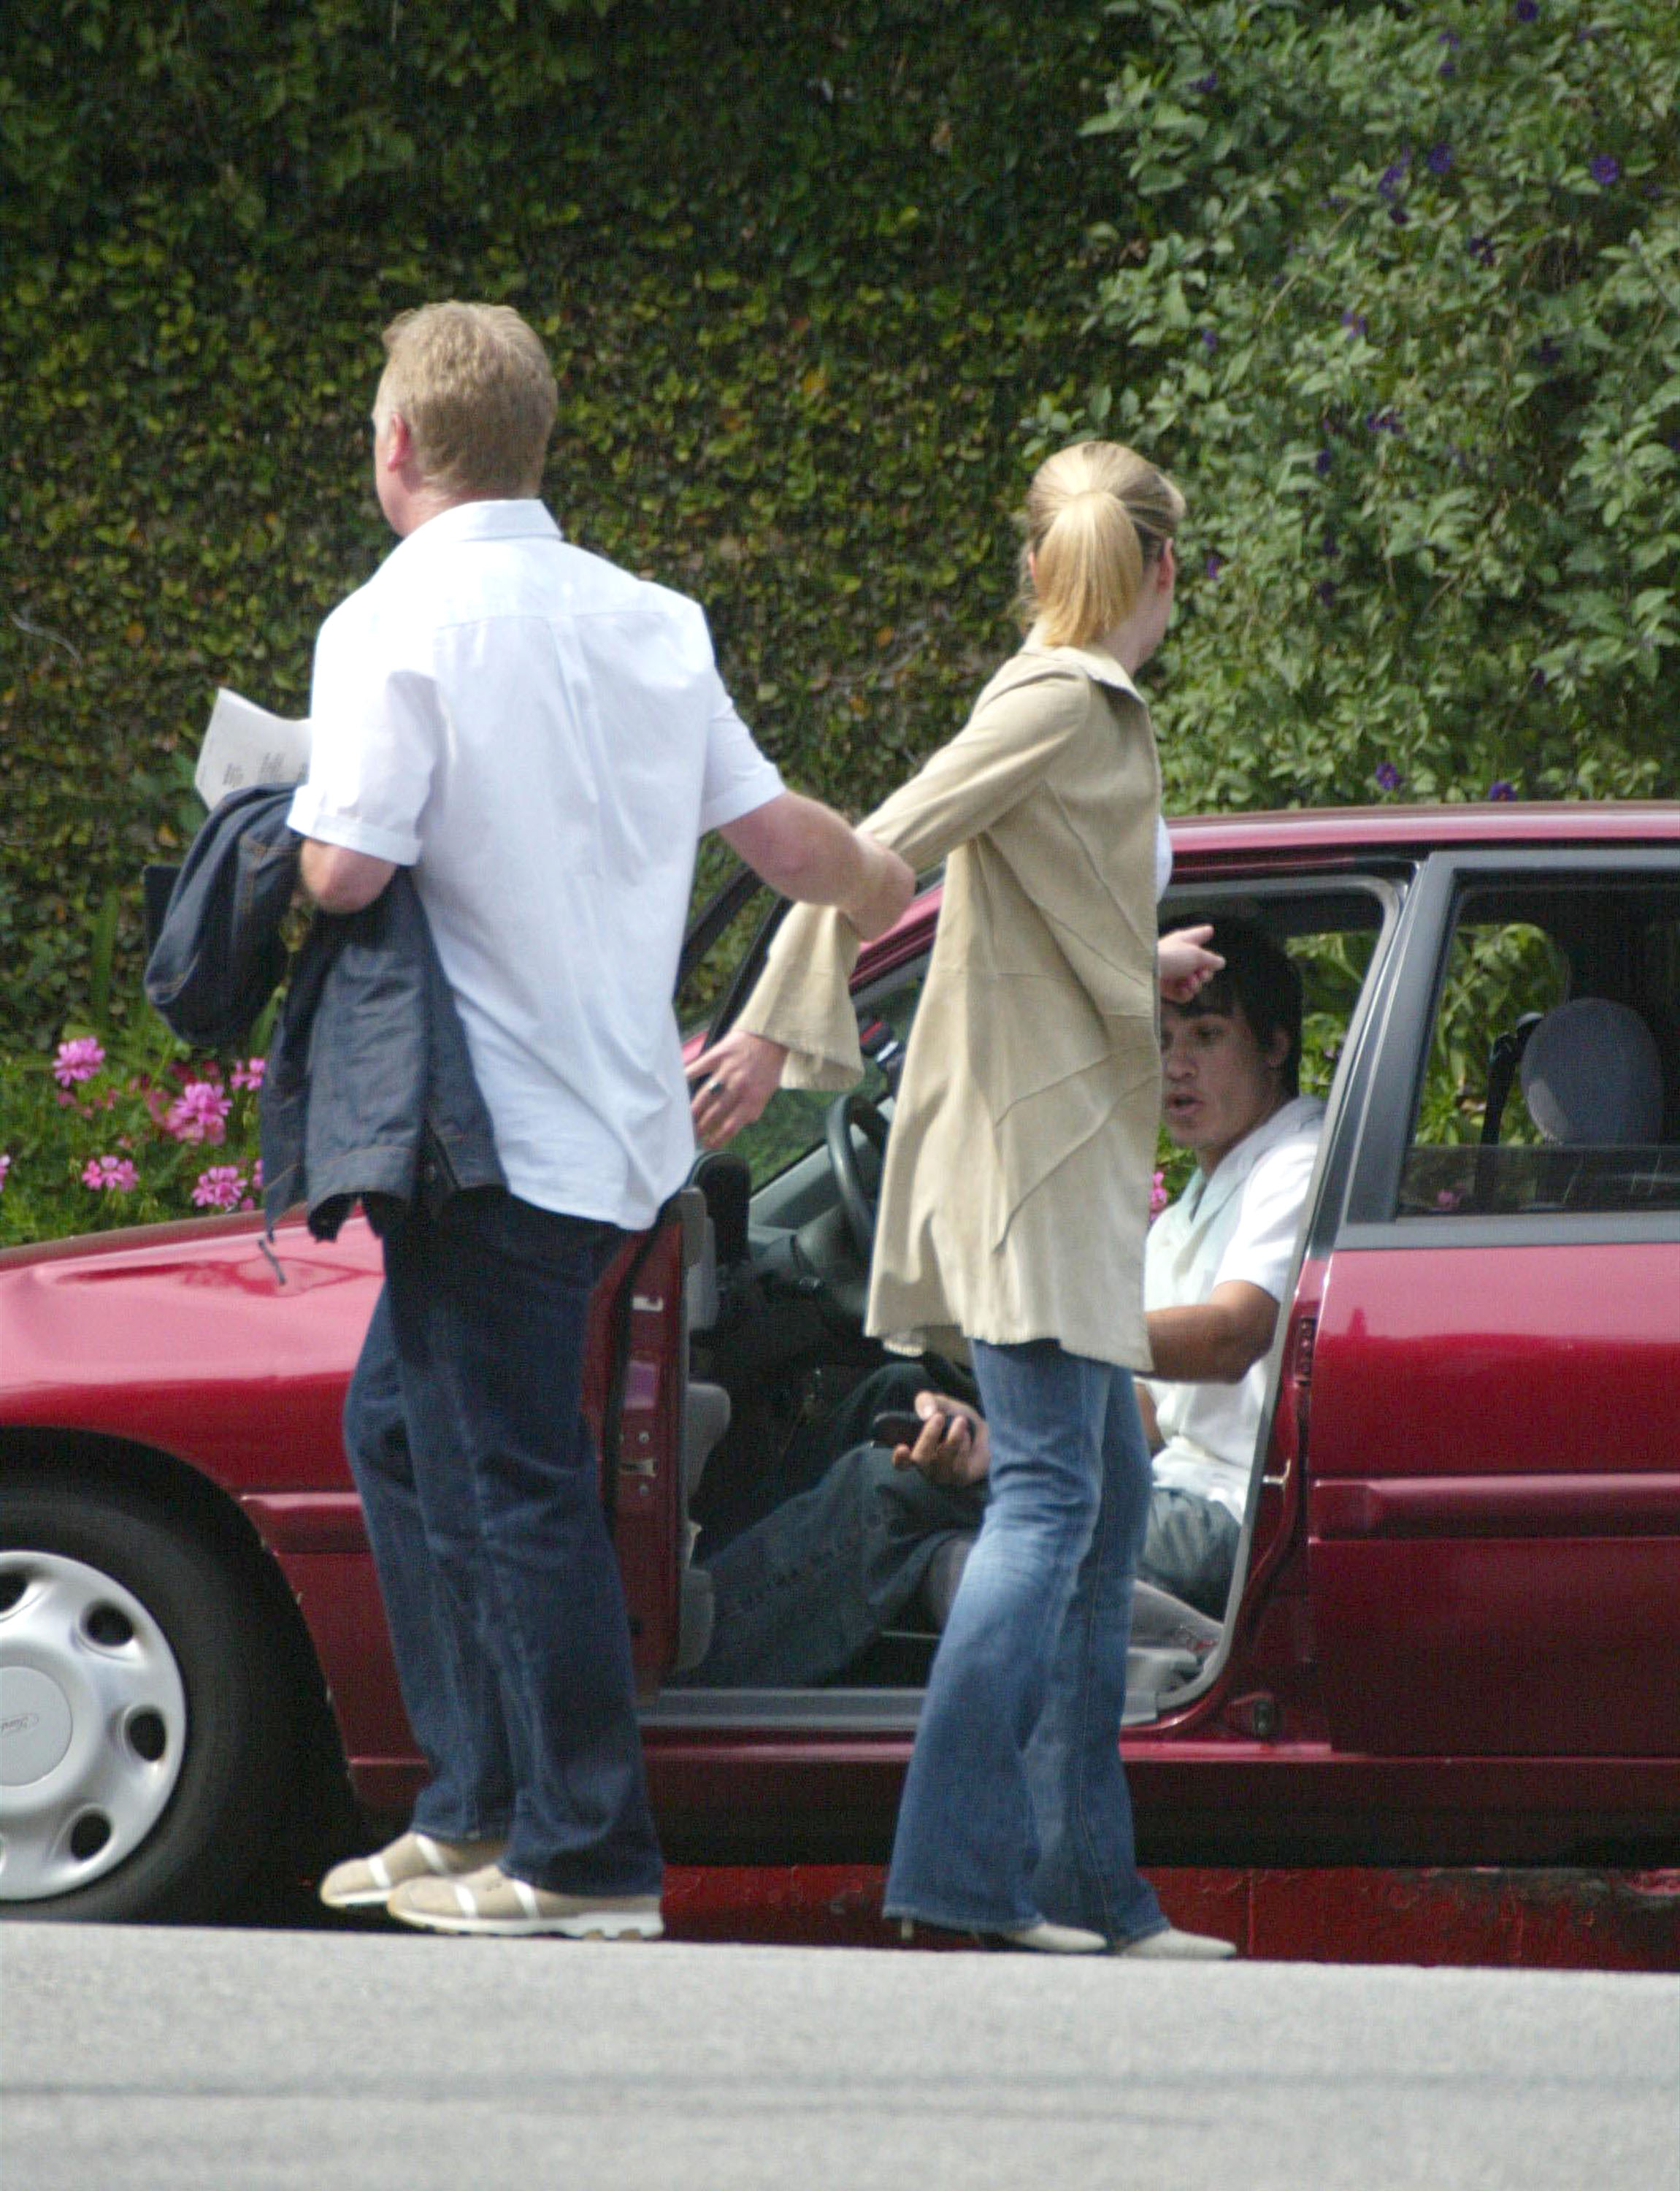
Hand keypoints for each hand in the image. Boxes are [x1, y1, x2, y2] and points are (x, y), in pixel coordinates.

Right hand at [687, 1028, 786, 1147]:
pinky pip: (696, 1069)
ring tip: (683, 1121)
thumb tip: (741, 1124)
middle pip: (714, 1115)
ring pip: (703, 1097)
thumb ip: (754, 1108)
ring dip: (692, 1112)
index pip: (731, 1126)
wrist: (770, 1034)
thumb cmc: (769, 1064)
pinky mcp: (717, 1055)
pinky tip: (675, 1089)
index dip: (717, 1139)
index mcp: (753, 1098)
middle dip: (700, 1129)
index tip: (707, 1145)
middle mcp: (739, 1087)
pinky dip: (684, 1079)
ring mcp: (727, 1071)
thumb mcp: (768, 1090)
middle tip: (690, 1136)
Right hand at [845, 834, 914, 941]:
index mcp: (907, 879)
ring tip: (843, 899)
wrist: (849, 871)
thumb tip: (862, 845)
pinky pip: (859, 931)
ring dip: (858, 912)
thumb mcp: (867, 843)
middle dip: (868, 900)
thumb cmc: (856, 853)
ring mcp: (891, 920)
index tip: (858, 877)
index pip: (891, 886)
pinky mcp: (874, 933)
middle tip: (849, 890)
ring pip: (871, 919)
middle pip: (884, 905)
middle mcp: (905, 902)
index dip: (873, 882)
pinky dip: (849, 924)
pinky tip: (841, 911)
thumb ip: (871, 851)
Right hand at [891, 1391, 990, 1489]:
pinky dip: (963, 1446)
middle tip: (939, 1416)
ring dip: (953, 1438)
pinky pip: (959, 1465)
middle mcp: (926, 1468)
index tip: (902, 1447)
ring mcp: (943, 1476)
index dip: (899, 1458)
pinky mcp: (961, 1478)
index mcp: (914, 1452)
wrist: (980, 1431)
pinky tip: (967, 1436)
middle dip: (929, 1436)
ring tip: (960, 1421)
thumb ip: (929, 1401)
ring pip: (943, 1461)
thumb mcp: (941, 1404)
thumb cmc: (953, 1418)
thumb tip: (926, 1411)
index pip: (901, 1463)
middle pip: (920, 1458)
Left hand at [1158, 924, 1223, 1003]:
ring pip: (1195, 983)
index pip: (1197, 935)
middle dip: (1205, 974)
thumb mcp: (1196, 954)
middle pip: (1202, 967)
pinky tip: (1183, 989)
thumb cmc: (1172, 956)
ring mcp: (1173, 973)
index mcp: (1184, 941)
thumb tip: (1220, 962)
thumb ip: (1211, 959)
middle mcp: (1179, 956)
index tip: (1209, 931)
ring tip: (1189, 982)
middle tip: (1200, 974)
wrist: (1146, 972)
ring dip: (1196, 985)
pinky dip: (1186, 993)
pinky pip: (1184, 994)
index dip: (1203, 933)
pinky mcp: (1167, 989)